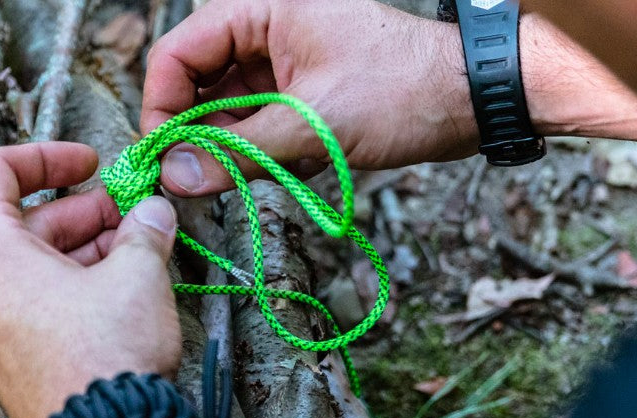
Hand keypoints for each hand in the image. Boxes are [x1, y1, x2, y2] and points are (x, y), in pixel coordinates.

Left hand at [0, 143, 181, 417]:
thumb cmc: (104, 353)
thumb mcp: (135, 272)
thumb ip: (142, 229)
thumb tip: (152, 213)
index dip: (49, 156)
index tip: (90, 162)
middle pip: (17, 221)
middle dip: (79, 212)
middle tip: (128, 213)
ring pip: (24, 262)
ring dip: (78, 248)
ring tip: (133, 248)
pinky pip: (23, 298)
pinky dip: (63, 282)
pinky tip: (114, 283)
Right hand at [143, 0, 476, 196]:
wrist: (475, 97)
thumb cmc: (404, 91)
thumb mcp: (313, 125)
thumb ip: (238, 151)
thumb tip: (176, 177)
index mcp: (263, 10)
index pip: (179, 52)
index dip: (162, 105)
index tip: (161, 157)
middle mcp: (269, 29)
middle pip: (199, 81)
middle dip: (198, 133)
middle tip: (196, 181)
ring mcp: (288, 60)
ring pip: (230, 107)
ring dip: (235, 147)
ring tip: (255, 174)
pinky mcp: (306, 90)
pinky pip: (262, 121)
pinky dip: (266, 150)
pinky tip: (294, 166)